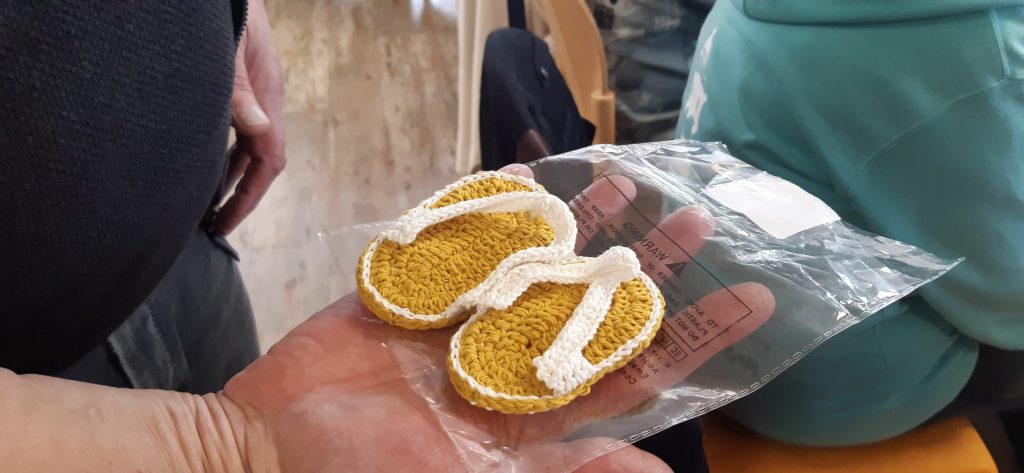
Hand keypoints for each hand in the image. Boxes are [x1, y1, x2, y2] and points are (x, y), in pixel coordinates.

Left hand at [215, 0, 285, 235]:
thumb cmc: (227, 12)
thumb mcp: (229, 49)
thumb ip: (239, 89)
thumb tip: (258, 130)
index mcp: (269, 94)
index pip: (269, 159)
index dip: (249, 195)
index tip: (226, 222)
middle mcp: (266, 98)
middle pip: (262, 159)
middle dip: (241, 195)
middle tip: (214, 225)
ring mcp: (255, 92)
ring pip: (249, 145)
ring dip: (232, 177)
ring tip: (210, 205)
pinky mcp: (242, 85)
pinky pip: (239, 130)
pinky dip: (226, 153)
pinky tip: (206, 163)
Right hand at [219, 167, 774, 471]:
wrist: (263, 450)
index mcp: (531, 420)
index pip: (633, 373)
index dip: (693, 337)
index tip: (750, 297)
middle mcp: (507, 368)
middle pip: (595, 307)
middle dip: (650, 265)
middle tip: (698, 218)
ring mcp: (461, 329)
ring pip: (539, 268)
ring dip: (585, 228)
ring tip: (629, 182)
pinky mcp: (414, 298)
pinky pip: (465, 249)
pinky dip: (497, 216)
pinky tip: (532, 181)